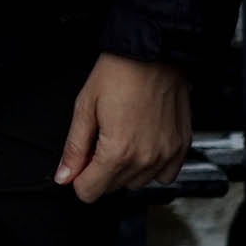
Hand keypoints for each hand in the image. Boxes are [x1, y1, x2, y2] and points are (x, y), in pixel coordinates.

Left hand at [58, 53, 190, 202]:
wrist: (153, 54)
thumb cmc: (118, 74)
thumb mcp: (84, 107)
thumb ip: (74, 148)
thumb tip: (63, 175)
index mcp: (118, 151)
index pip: (90, 191)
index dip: (78, 178)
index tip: (78, 163)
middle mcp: (146, 158)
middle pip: (113, 188)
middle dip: (99, 171)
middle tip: (97, 142)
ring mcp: (167, 155)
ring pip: (138, 183)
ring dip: (125, 170)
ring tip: (120, 138)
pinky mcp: (182, 147)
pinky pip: (166, 175)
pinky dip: (152, 168)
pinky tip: (142, 146)